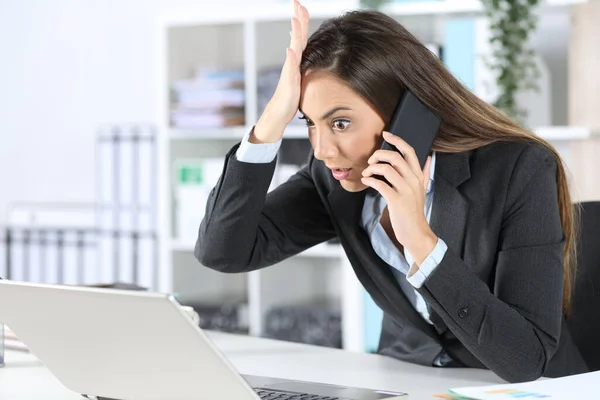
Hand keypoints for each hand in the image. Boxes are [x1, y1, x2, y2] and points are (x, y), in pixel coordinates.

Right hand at [252, 0, 309, 142]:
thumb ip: (301, 67)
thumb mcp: (300, 79)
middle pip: (296, 37)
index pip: (301, 36)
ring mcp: (289, 71)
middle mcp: (292, 63)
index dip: (301, 21)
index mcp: (297, 60)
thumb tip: (304, 58)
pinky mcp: (288, 83)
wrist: (278, 115)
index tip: (300, 5)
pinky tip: (291, 49)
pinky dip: (290, 58)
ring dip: (294, 34)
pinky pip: (290, 69)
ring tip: (295, 20)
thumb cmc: (289, 99)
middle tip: (296, 2)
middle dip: (297, 19)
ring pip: (293, 49)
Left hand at [361, 131, 437, 264]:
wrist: (416, 232)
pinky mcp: (397, 201)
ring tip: (367, 173)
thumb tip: (429, 157)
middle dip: (379, 155)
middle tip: (371, 160)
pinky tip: (366, 181)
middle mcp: (413, 180)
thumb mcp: (422, 189)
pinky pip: (380, 184)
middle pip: (395, 157)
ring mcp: (406, 190)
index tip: (386, 134)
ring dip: (372, 168)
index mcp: (418, 176)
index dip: (397, 140)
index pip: (409, 151)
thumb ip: (423, 173)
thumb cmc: (414, 210)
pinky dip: (370, 180)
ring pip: (386, 169)